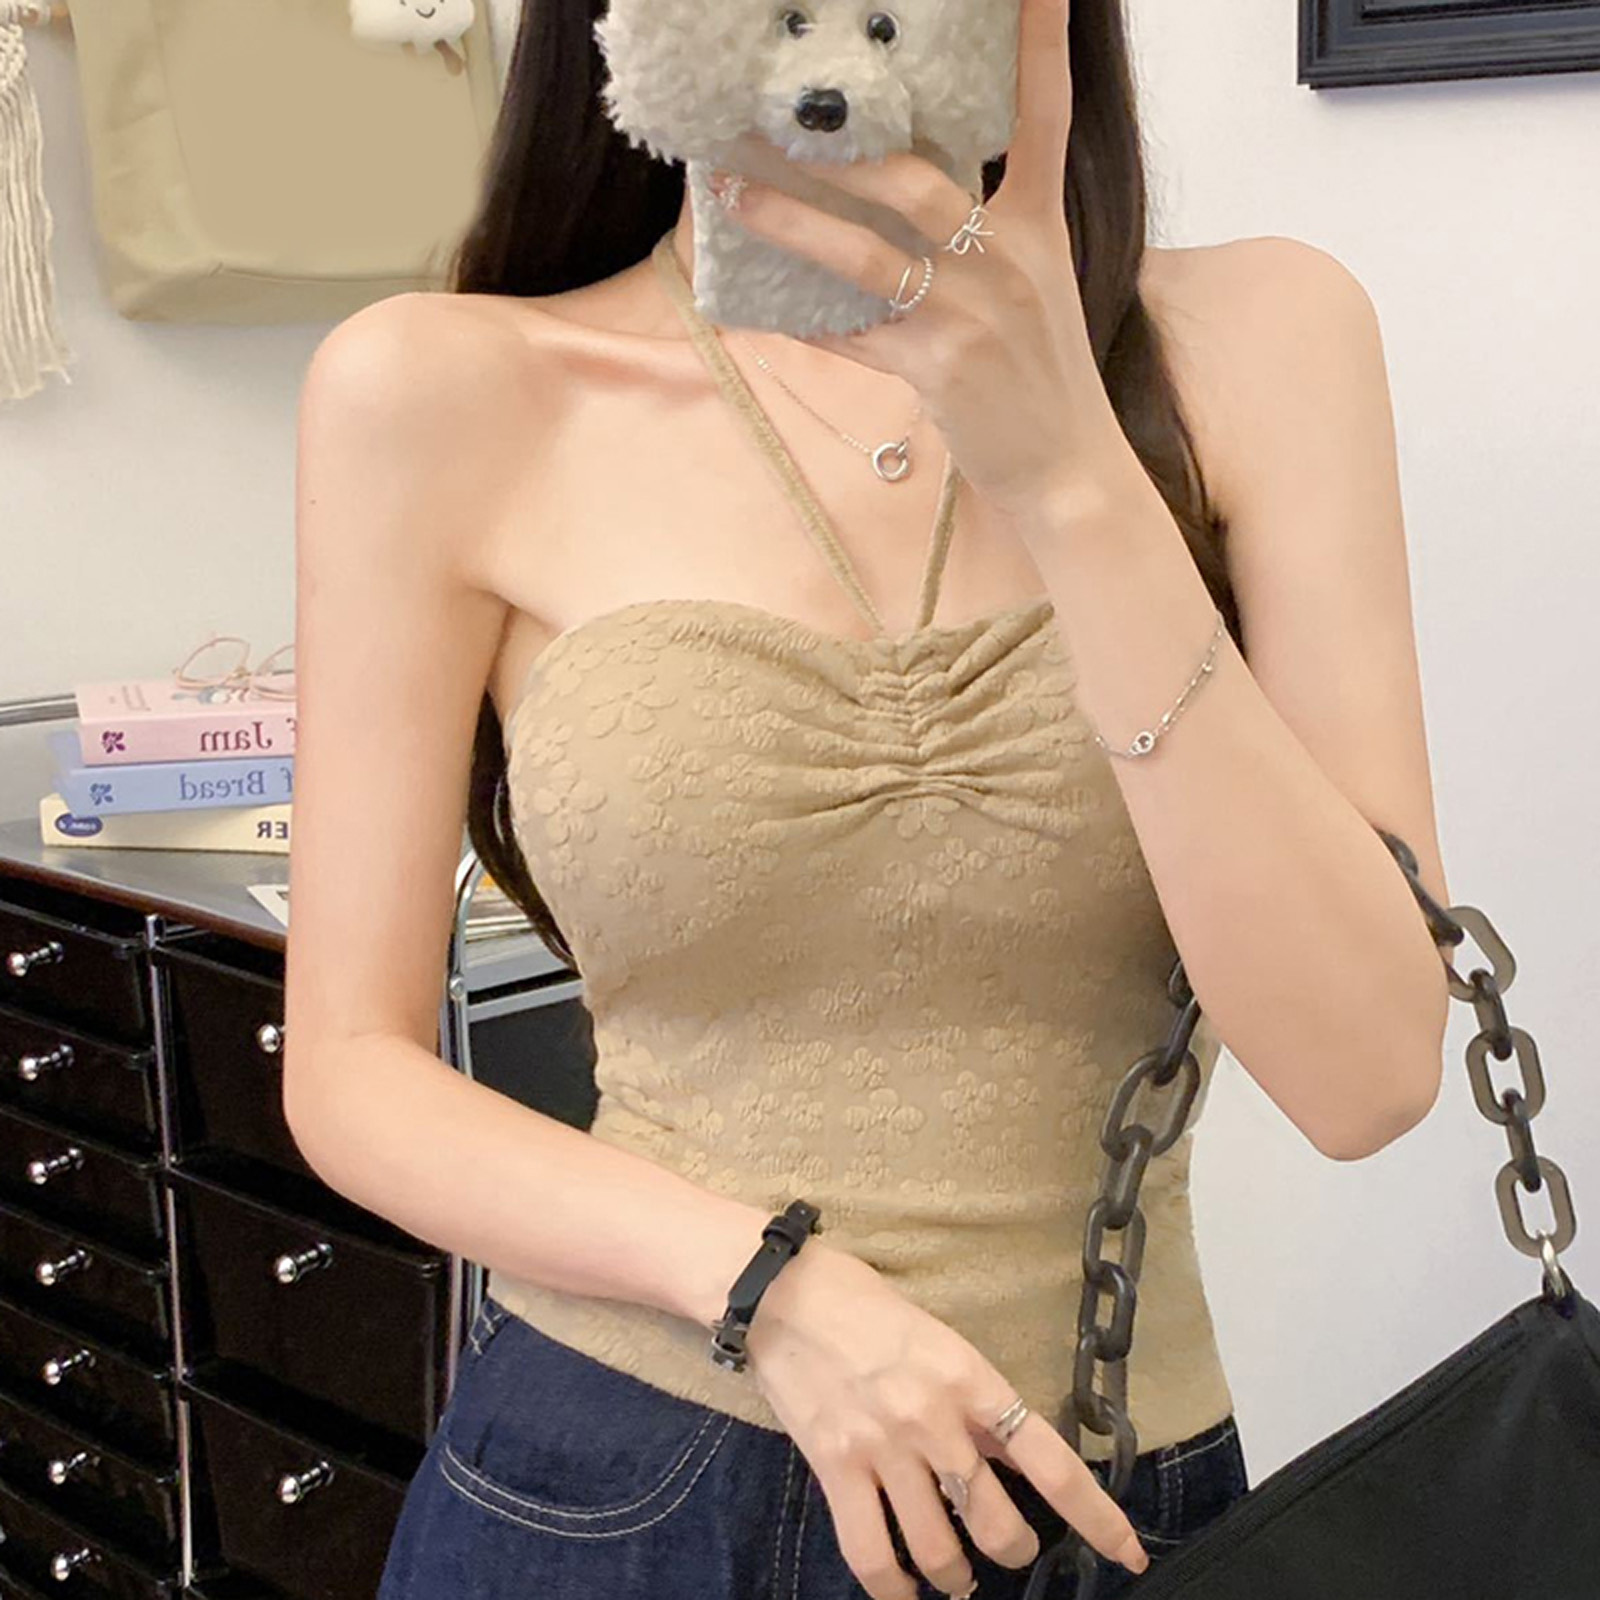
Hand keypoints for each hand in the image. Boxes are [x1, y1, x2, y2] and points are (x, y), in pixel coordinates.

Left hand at [709, 0, 1132, 535]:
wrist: (1070, 468)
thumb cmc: (1042, 376)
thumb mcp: (1032, 287)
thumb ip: (980, 236)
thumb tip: (897, 195)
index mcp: (1036, 227)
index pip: (1044, 114)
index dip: (1040, 41)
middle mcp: (1007, 259)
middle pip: (912, 179)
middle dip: (832, 151)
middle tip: (766, 118)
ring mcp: (971, 314)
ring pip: (866, 254)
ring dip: (790, 223)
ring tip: (730, 196)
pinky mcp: (940, 369)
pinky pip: (854, 335)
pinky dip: (806, 322)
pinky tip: (762, 308)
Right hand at [744, 1240, 1150, 1599]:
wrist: (785, 1294)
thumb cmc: (864, 1304)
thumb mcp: (940, 1340)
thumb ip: (976, 1400)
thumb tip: (1013, 1456)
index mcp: (971, 1379)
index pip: (1051, 1462)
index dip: (1096, 1518)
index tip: (1127, 1553)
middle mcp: (935, 1421)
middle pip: (998, 1525)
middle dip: (1013, 1552)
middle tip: (1005, 1549)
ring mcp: (884, 1448)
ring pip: (941, 1552)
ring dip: (956, 1579)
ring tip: (957, 1577)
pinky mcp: (836, 1468)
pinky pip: (873, 1554)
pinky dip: (893, 1589)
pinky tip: (903, 1590)